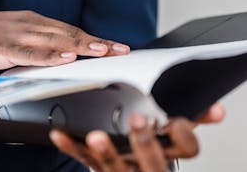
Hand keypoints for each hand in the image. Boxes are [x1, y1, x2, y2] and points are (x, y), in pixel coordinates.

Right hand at [0, 9, 129, 70]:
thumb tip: (55, 57)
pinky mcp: (2, 46)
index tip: (115, 46)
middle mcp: (28, 24)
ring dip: (80, 46)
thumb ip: (33, 45)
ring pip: (54, 40)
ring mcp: (16, 34)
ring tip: (102, 51)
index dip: (93, 39)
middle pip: (68, 33)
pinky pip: (29, 52)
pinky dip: (49, 55)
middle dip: (96, 42)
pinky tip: (64, 57)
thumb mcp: (12, 37)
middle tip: (120, 49)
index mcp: (32, 22)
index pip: (69, 31)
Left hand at [49, 104, 225, 171]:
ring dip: (105, 151)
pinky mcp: (96, 168)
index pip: (185, 151)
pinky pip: (82, 160)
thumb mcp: (171, 145)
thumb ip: (188, 124)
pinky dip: (70, 146)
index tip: (174, 121)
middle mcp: (144, 168)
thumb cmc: (150, 160)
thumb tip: (215, 109)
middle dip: (144, 142)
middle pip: (150, 161)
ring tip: (97, 136)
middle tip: (137, 120)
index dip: (181, 136)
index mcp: (166, 159)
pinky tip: (58, 134)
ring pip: (112, 165)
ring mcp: (119, 170)